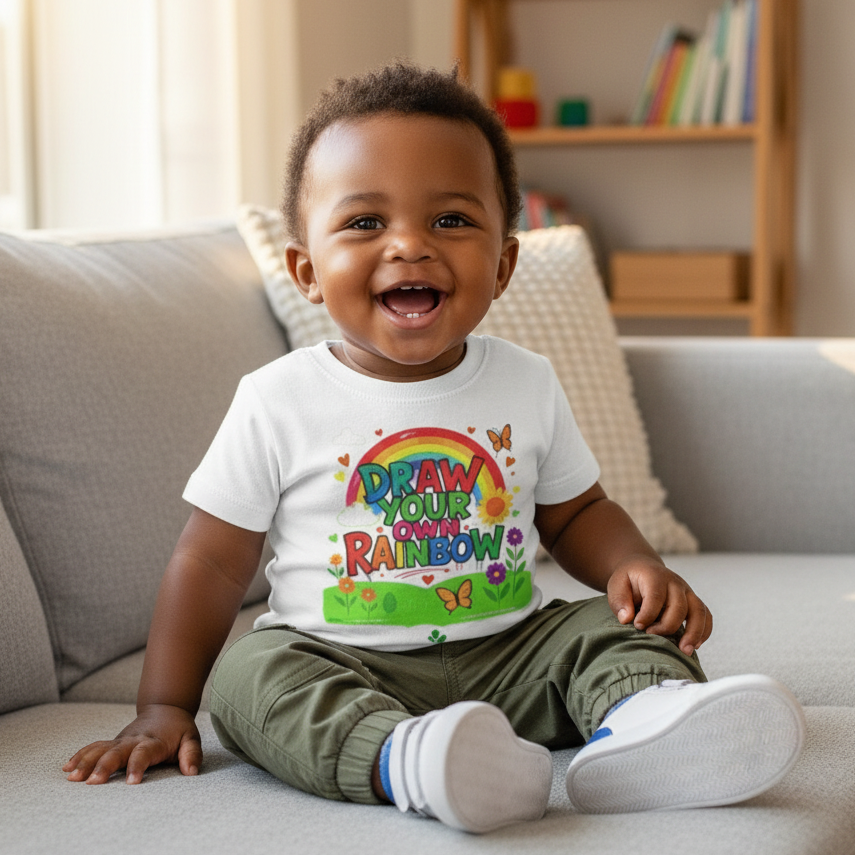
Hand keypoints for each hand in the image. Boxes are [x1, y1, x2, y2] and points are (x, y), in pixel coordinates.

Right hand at [63, 704, 201, 784]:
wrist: (166, 708)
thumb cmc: (179, 729)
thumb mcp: (191, 738)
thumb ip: (191, 754)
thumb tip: (191, 772)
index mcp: (154, 741)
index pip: (145, 753)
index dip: (138, 765)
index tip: (132, 782)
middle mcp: (135, 740)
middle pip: (117, 752)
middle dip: (105, 766)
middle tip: (93, 782)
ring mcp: (122, 740)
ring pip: (101, 749)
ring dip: (87, 762)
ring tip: (72, 777)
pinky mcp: (113, 742)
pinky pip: (95, 747)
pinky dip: (81, 755)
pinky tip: (67, 768)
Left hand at [606, 558, 711, 656]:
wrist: (642, 569)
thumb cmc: (628, 581)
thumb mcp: (616, 585)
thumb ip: (619, 601)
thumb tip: (626, 619)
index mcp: (655, 576)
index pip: (656, 597)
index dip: (648, 614)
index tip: (637, 626)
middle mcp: (675, 582)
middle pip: (680, 606)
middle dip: (667, 626)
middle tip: (651, 637)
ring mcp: (687, 591)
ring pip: (699, 611)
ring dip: (694, 633)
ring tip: (685, 651)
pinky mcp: (693, 601)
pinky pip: (706, 615)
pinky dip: (704, 631)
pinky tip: (695, 646)